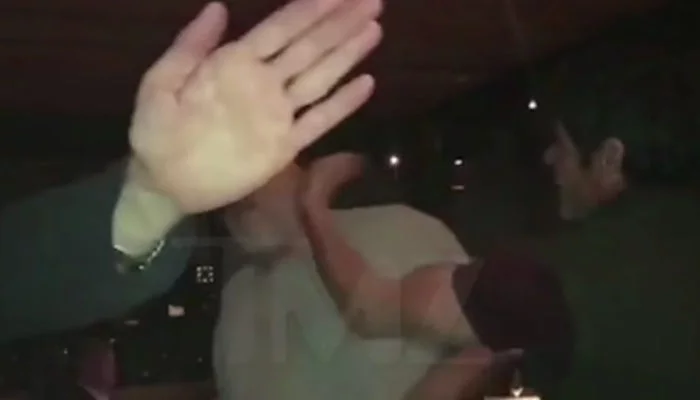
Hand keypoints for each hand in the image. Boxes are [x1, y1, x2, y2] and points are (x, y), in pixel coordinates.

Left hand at [128, 0, 382, 213]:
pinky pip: (319, 121)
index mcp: (235, 64)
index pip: (281, 29)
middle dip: (340, 23)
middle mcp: (264, 83)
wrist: (163, 184)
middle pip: (309, 47)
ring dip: (347, 54)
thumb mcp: (160, 83)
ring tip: (374, 29)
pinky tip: (367, 83)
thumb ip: (190, 47)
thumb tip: (218, 6)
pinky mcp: (285, 146)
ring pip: (319, 77)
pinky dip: (343, 104)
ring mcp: (278, 114)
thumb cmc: (156, 132)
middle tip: (372, 0)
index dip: (311, 8)